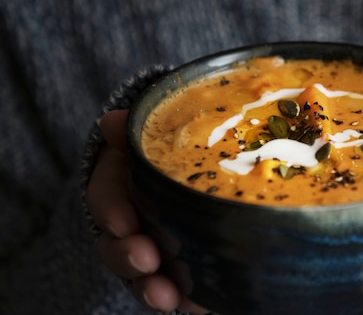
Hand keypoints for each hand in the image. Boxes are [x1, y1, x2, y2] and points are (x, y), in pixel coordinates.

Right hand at [85, 110, 207, 313]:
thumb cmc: (170, 146)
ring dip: (152, 288)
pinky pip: (178, 288)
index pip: (106, 199)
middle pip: (118, 246)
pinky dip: (187, 300)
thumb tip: (112, 122)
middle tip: (146, 262)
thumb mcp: (151, 133)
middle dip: (128, 257)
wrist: (197, 163)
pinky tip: (202, 305)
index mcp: (122, 186)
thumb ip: (132, 130)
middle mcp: (132, 223)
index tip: (122, 222)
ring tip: (168, 297)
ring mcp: (155, 247)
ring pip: (143, 276)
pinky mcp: (181, 266)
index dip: (111, 212)